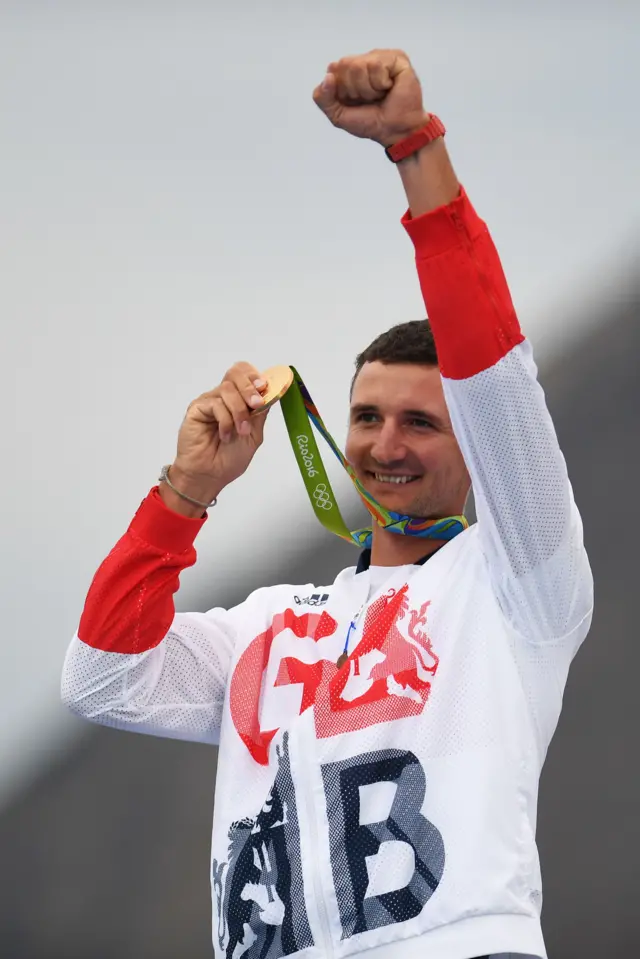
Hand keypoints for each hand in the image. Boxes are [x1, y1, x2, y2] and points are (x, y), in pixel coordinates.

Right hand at [166, 362, 269, 508]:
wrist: (210, 475)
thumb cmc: (229, 459)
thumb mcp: (254, 434)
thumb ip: (260, 413)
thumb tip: (269, 392)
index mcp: (239, 400)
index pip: (246, 374)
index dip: (255, 377)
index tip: (265, 388)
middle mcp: (224, 397)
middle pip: (236, 372)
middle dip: (249, 387)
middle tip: (255, 404)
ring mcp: (209, 401)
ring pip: (228, 389)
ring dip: (239, 411)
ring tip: (241, 431)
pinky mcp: (197, 408)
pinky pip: (215, 403)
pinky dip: (225, 420)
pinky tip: (225, 435)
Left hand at [312, 49, 428, 145]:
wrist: (394, 131)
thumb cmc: (370, 122)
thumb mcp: (337, 115)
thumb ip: (323, 98)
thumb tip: (327, 77)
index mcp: (349, 71)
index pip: (334, 68)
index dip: (342, 90)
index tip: (354, 101)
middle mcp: (364, 60)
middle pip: (346, 64)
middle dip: (355, 89)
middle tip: (369, 99)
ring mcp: (380, 57)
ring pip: (361, 65)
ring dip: (369, 88)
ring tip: (380, 95)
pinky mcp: (396, 58)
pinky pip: (377, 65)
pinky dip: (381, 83)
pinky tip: (390, 87)